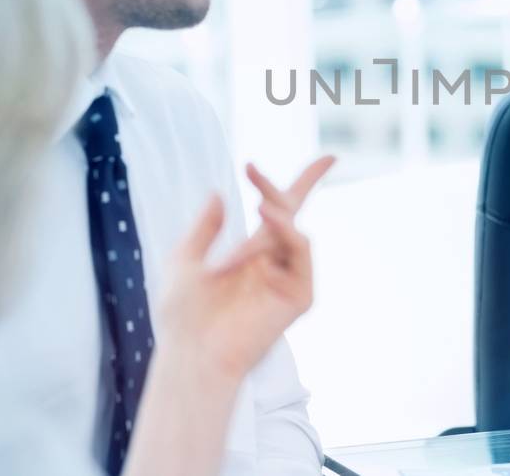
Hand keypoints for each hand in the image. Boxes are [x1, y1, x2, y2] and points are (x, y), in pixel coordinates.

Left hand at [157, 156, 335, 380]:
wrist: (191, 351)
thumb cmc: (182, 316)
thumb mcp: (183, 261)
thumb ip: (204, 228)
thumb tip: (217, 193)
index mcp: (250, 253)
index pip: (282, 212)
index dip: (305, 183)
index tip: (327, 158)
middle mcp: (273, 263)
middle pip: (294, 214)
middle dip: (291, 185)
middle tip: (251, 169)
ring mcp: (288, 279)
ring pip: (293, 231)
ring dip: (268, 220)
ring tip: (239, 236)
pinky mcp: (299, 296)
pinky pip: (302, 254)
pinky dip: (287, 234)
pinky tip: (266, 223)